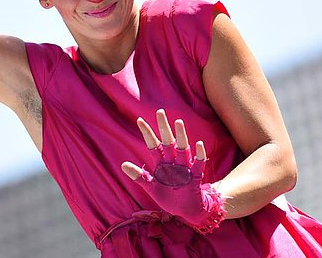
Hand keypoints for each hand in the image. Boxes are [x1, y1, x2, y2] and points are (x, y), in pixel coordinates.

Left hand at [121, 109, 226, 232]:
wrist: (185, 210)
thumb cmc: (168, 196)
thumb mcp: (151, 186)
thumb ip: (139, 175)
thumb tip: (122, 164)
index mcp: (161, 163)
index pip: (153, 145)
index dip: (147, 133)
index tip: (139, 120)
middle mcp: (173, 162)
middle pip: (168, 142)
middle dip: (164, 127)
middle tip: (160, 112)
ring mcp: (184, 168)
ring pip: (183, 149)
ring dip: (181, 136)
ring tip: (178, 122)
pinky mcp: (195, 177)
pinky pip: (198, 164)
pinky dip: (199, 155)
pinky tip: (199, 144)